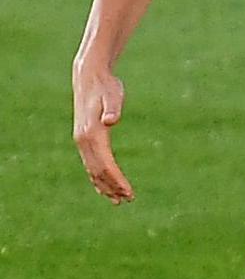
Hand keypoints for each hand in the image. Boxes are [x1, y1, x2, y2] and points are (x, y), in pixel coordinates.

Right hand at [73, 66, 132, 203]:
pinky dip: (98, 177)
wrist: (90, 78)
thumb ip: (113, 107)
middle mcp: (83, 142)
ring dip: (105, 186)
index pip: (105, 165)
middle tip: (128, 199)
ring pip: (93, 171)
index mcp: (91, 134)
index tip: (129, 192)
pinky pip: (90, 164)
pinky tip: (105, 187)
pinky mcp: (85, 139)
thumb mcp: (113, 94)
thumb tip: (112, 120)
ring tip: (119, 200)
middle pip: (98, 172)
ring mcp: (82, 142)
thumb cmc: (106, 86)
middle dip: (113, 187)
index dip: (117, 180)